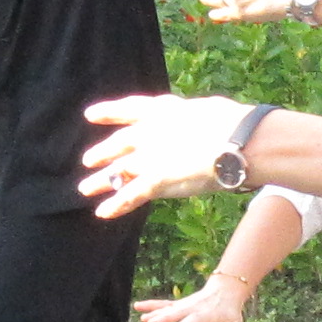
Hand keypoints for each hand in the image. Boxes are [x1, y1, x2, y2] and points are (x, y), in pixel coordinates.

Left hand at [81, 92, 250, 216]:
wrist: (237, 142)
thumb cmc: (233, 125)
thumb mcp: (208, 111)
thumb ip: (194, 118)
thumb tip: (199, 123)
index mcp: (164, 110)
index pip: (130, 109)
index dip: (109, 112)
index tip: (90, 115)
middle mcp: (150, 131)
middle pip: (119, 143)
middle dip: (103, 152)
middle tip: (88, 160)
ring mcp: (150, 156)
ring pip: (118, 170)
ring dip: (101, 181)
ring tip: (85, 188)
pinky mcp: (156, 179)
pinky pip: (130, 194)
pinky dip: (116, 204)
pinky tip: (102, 212)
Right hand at [137, 277, 250, 321]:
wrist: (225, 291)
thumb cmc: (229, 313)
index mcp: (205, 315)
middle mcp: (191, 309)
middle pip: (176, 314)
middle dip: (163, 318)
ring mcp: (183, 306)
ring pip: (167, 309)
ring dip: (154, 313)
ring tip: (141, 319)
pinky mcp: (177, 305)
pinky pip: (162, 304)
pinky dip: (150, 305)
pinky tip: (136, 307)